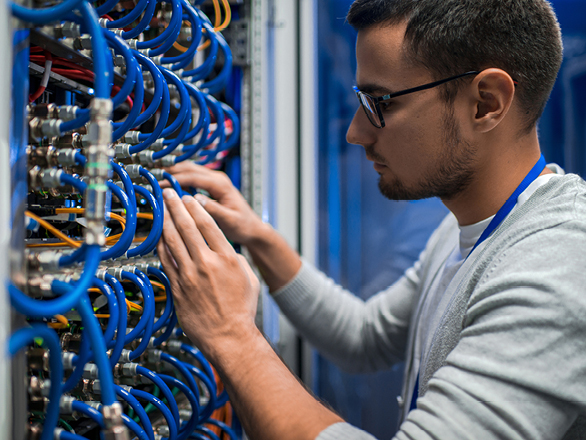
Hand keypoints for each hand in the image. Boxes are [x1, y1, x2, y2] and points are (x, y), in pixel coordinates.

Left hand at [157, 188, 260, 355]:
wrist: (229, 336)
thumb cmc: (240, 310)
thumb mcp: (248, 278)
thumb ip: (235, 258)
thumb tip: (224, 250)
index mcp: (227, 258)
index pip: (208, 224)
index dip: (196, 207)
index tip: (189, 198)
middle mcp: (207, 263)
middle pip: (187, 226)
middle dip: (176, 206)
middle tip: (169, 194)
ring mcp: (190, 275)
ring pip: (173, 240)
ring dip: (165, 221)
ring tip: (161, 208)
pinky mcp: (178, 286)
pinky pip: (165, 260)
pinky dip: (161, 244)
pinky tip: (159, 235)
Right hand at [162, 162, 265, 245]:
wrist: (252, 228)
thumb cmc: (243, 225)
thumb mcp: (229, 220)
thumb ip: (213, 209)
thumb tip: (196, 200)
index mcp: (221, 184)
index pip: (194, 176)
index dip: (175, 179)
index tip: (160, 184)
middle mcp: (218, 179)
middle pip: (189, 168)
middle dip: (171, 171)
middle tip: (153, 178)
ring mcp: (214, 181)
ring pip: (189, 170)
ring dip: (173, 173)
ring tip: (156, 179)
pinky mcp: (211, 187)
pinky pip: (192, 178)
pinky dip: (179, 179)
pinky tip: (169, 185)